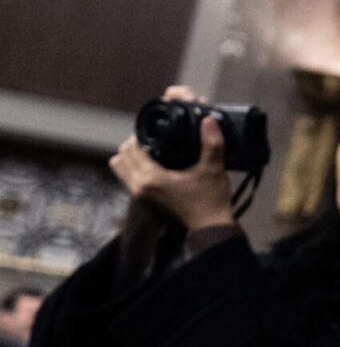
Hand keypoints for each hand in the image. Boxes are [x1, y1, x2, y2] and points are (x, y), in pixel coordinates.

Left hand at [109, 85, 238, 231]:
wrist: (210, 227)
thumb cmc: (211, 200)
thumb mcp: (213, 169)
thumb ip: (211, 142)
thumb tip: (208, 120)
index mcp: (152, 178)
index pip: (132, 147)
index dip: (143, 134)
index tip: (160, 130)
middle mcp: (140, 187)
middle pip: (121, 155)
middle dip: (136, 144)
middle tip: (157, 138)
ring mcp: (140, 195)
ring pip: (120, 167)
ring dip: (131, 156)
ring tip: (153, 150)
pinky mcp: (144, 200)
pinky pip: (127, 177)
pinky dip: (134, 167)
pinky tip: (154, 163)